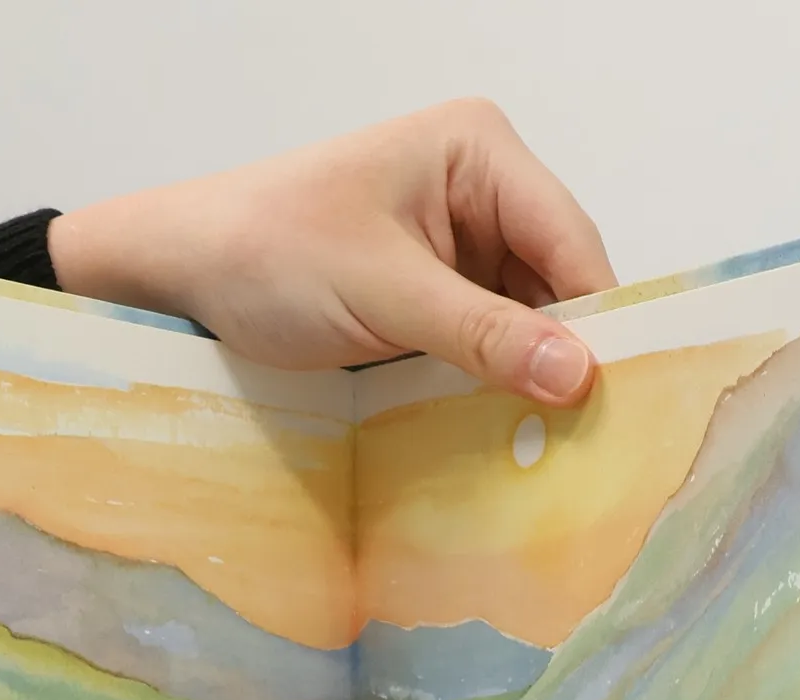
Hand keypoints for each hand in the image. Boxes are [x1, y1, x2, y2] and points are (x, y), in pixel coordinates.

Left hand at [49, 99, 615, 405]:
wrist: (184, 274)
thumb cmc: (267, 254)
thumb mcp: (381, 294)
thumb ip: (481, 333)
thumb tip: (576, 374)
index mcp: (478, 152)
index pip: (570, 240)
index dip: (598, 320)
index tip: (615, 400)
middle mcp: (481, 190)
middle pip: (558, 284)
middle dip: (565, 355)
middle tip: (585, 441)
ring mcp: (458, 247)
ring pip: (528, 323)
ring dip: (530, 380)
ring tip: (547, 446)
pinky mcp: (433, 298)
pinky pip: (486, 345)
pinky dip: (493, 387)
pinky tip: (502, 432)